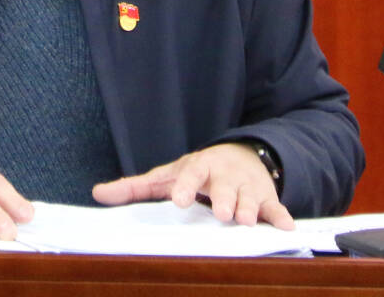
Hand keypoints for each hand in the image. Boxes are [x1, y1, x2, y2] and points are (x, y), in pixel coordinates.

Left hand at [91, 143, 293, 228]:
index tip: (177, 200)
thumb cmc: (196, 173)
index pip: (189, 175)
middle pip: (224, 187)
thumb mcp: (167, 175)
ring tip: (248, 222)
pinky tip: (287, 227)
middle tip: (223, 213)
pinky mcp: (267, 198)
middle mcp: (223, 176)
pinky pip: (275, 208)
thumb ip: (134, 187)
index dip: (183, 187)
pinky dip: (281, 216)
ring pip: (250, 198)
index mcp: (197, 168)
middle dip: (224, 199)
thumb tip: (97, 194)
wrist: (240, 157)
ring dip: (251, 209)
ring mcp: (247, 187)